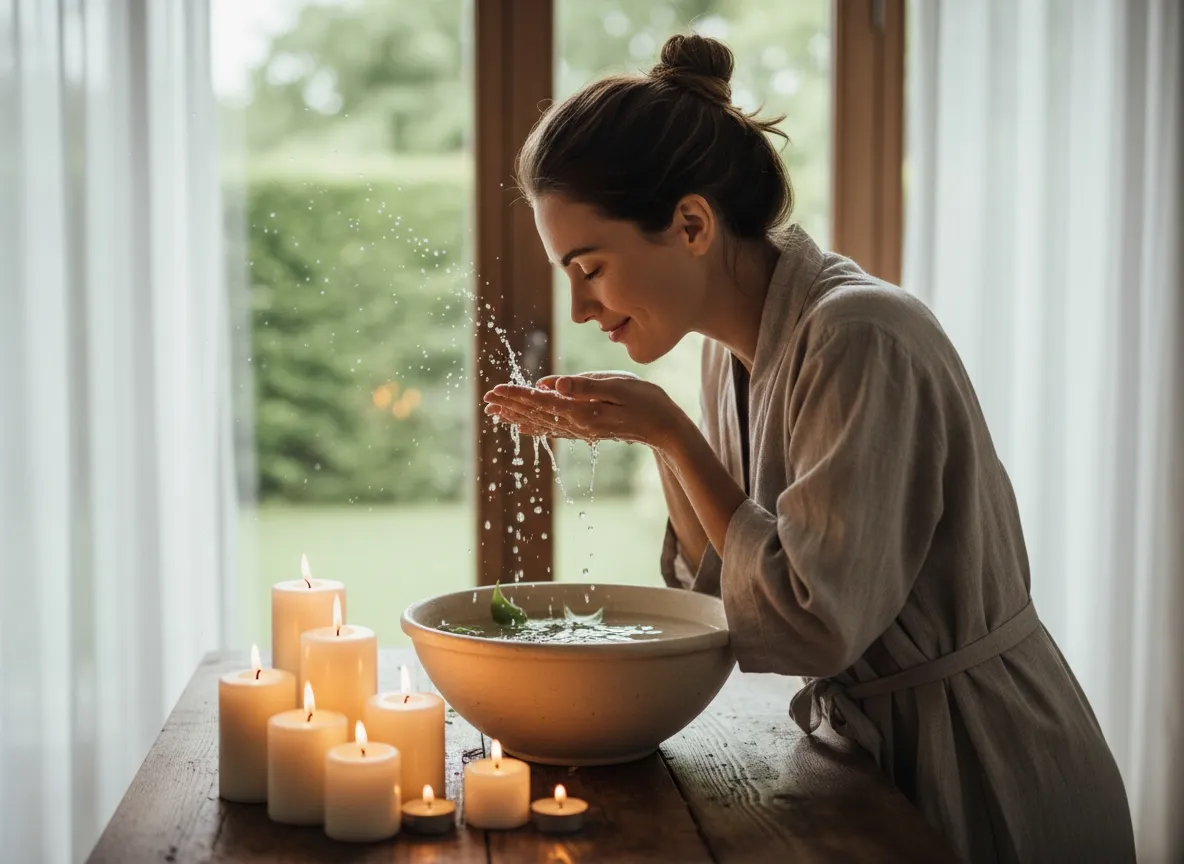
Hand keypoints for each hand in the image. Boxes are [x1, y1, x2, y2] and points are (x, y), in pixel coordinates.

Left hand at [482, 371, 687, 450]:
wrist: (664, 428)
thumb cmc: (646, 401)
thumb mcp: (617, 385)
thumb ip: (583, 385)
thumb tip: (551, 384)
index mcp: (583, 411)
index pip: (541, 401)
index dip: (516, 395)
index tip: (495, 390)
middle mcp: (578, 425)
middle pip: (536, 414)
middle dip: (510, 406)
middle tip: (486, 400)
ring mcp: (582, 431)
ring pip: (541, 424)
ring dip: (517, 417)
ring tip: (495, 413)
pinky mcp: (586, 432)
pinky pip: (553, 430)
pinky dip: (534, 427)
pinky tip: (522, 426)